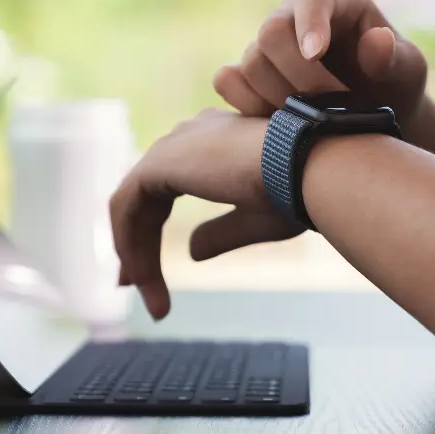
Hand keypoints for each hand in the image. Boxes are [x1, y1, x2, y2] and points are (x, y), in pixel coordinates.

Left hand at [109, 110, 304, 318]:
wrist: (309, 167)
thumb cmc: (300, 190)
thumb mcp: (256, 219)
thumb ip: (219, 233)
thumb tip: (190, 252)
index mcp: (216, 143)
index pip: (169, 187)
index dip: (154, 230)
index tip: (152, 272)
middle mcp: (191, 137)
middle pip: (147, 198)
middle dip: (138, 245)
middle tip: (136, 288)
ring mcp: (174, 145)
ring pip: (134, 204)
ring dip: (136, 252)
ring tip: (148, 296)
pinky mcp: (160, 162)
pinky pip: (124, 205)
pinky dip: (127, 241)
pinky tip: (140, 276)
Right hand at [213, 0, 427, 131]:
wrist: (370, 115)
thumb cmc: (392, 84)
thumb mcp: (407, 71)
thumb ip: (395, 58)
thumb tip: (377, 41)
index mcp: (335, 1)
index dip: (310, 23)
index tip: (315, 53)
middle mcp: (293, 16)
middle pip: (271, 33)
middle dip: (298, 76)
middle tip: (328, 108)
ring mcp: (265, 46)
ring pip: (250, 63)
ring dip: (280, 98)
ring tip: (314, 121)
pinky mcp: (246, 74)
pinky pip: (227, 82)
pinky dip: (247, 104)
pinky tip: (279, 123)